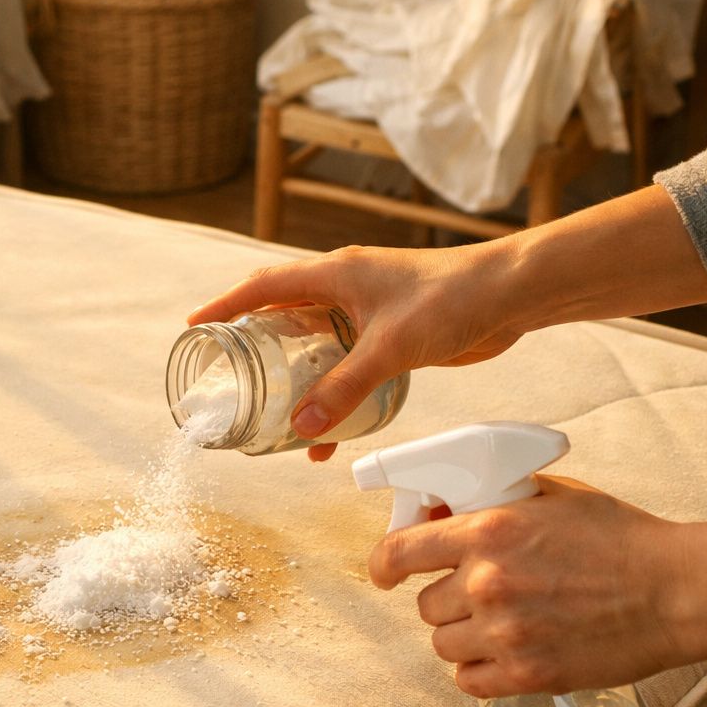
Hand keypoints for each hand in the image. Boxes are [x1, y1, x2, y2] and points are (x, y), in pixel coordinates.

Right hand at [187, 186, 706, 461]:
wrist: (512, 295)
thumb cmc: (452, 299)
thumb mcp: (389, 348)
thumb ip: (344, 389)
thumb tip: (302, 429)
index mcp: (335, 274)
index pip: (264, 288)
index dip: (226, 306)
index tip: (195, 326)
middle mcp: (346, 289)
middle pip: (285, 319)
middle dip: (257, 352)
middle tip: (231, 383)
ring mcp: (369, 311)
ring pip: (317, 348)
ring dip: (298, 381)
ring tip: (278, 421)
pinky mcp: (392, 334)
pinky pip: (348, 365)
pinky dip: (335, 394)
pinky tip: (333, 431)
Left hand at [368, 476, 691, 696]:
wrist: (677, 590)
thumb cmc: (621, 538)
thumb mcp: (552, 497)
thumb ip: (494, 502)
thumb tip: (446, 511)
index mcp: (487, 532)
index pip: (399, 553)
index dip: (383, 566)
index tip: (383, 575)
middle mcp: (486, 583)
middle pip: (425, 606)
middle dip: (446, 600)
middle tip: (479, 597)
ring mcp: (506, 632)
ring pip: (444, 645)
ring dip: (463, 637)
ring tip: (499, 627)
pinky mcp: (528, 674)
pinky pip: (469, 682)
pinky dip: (480, 672)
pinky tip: (505, 657)